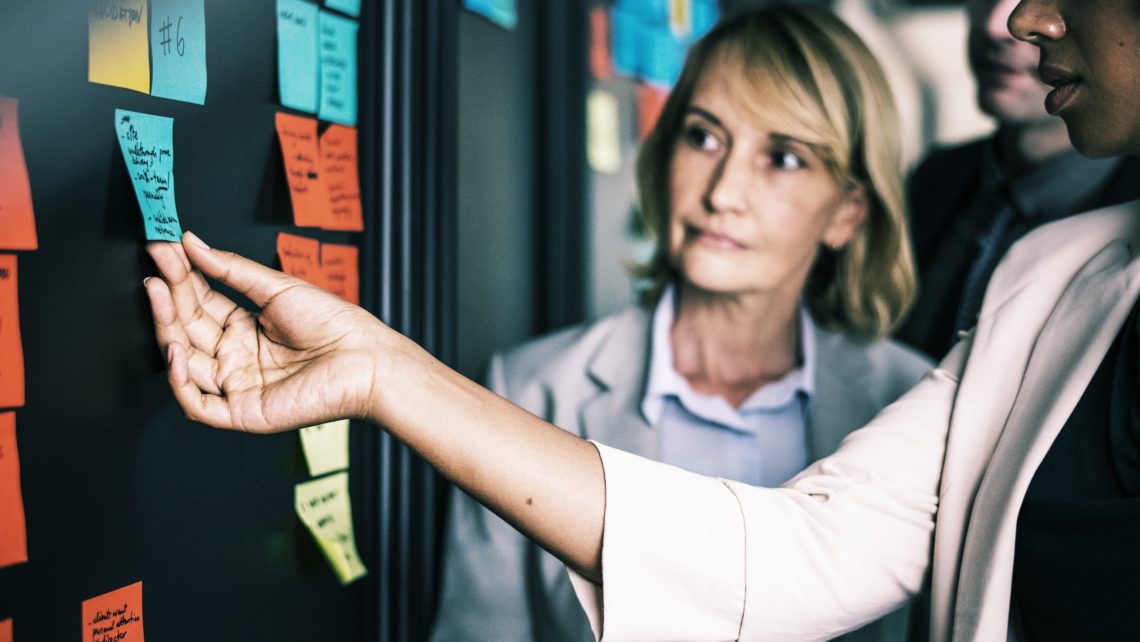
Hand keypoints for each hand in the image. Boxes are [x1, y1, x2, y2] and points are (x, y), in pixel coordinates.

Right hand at [144, 232, 388, 432]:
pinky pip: (197, 404)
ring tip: (159, 293)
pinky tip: (175, 348)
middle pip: (188, 330)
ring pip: (184, 364)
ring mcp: (237, 386)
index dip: (179, 278)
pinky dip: (179, 381)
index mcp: (246, 330)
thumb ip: (231, 269)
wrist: (366, 358)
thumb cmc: (335, 325)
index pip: (200, 304)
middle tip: (155, 268)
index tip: (162, 248)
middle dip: (168, 298)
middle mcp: (236, 358)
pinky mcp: (242, 412)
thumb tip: (193, 243)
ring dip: (166, 329)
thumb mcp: (277, 288)